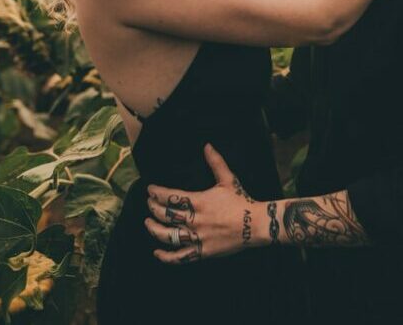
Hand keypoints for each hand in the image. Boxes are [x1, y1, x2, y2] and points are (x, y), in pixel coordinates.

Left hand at [145, 143, 264, 263]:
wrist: (254, 224)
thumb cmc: (241, 201)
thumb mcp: (228, 179)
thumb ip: (216, 162)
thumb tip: (207, 145)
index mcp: (199, 202)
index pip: (171, 197)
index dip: (157, 193)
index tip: (150, 190)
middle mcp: (194, 220)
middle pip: (166, 215)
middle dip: (153, 208)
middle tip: (149, 203)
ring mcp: (197, 238)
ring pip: (168, 236)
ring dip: (154, 229)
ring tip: (147, 223)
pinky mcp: (201, 252)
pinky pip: (180, 257)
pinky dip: (166, 257)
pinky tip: (157, 252)